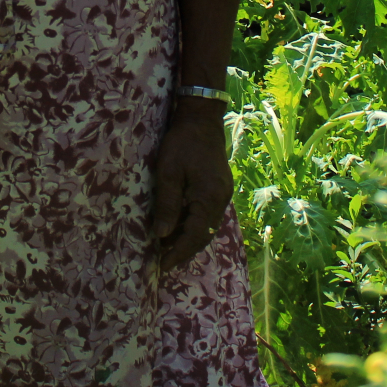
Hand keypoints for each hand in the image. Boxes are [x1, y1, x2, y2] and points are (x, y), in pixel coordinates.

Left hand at [150, 99, 233, 271]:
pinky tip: (180, 228)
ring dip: (190, 239)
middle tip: (163, 262)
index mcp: (208, 197)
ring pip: (208, 227)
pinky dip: (195, 226)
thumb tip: (162, 236)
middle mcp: (221, 200)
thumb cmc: (181, 143)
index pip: (195, 235)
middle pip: (204, 235)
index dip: (178, 252)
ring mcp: (223, 195)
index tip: (162, 266)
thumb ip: (167, 204)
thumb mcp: (168, 172)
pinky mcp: (221, 189)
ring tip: (168, 249)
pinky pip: (209, 216)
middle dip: (184, 250)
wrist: (202, 120)